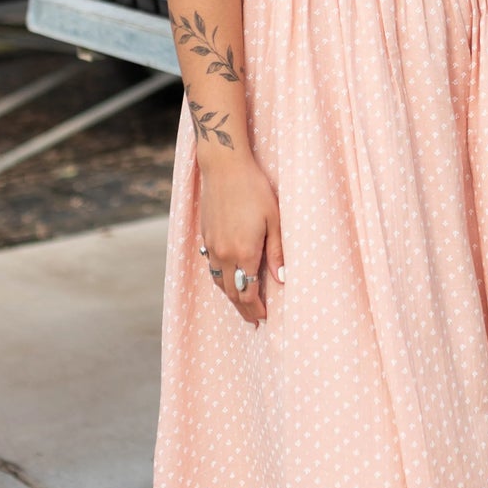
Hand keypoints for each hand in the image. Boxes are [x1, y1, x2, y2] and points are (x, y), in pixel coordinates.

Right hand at [199, 157, 284, 325]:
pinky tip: (227, 280)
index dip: (256, 308)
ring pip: (219, 281)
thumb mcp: (275, 220)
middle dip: (244, 308)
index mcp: (244, 252)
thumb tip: (282, 280)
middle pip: (232, 292)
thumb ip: (278, 252)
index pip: (248, 292)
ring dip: (230, 295)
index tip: (264, 318)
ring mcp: (211, 246)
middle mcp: (224, 254)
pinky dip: (220, 280)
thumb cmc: (255, 189)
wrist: (225, 167)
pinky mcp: (205, 236)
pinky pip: (211, 267)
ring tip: (241, 305)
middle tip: (254, 320)